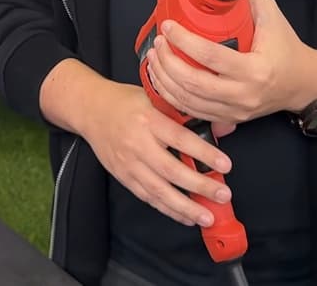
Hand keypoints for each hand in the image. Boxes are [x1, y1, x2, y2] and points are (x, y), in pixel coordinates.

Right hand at [79, 81, 235, 227]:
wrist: (91, 110)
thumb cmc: (127, 102)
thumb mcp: (155, 98)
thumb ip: (185, 114)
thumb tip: (221, 128)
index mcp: (148, 119)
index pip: (180, 139)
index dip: (204, 153)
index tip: (225, 165)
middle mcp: (137, 144)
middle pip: (171, 170)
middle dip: (199, 186)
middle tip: (223, 195)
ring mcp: (128, 163)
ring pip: (159, 190)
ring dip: (185, 207)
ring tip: (206, 216)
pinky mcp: (123, 177)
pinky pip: (147, 197)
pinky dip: (168, 209)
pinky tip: (185, 217)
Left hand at [144, 0, 316, 127]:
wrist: (303, 83)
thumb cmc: (287, 48)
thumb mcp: (273, 17)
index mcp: (255, 69)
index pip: (211, 56)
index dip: (184, 41)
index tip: (168, 26)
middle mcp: (243, 94)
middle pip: (194, 83)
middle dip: (168, 62)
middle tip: (159, 43)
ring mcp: (235, 110)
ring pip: (189, 101)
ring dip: (164, 80)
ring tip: (154, 58)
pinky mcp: (229, 118)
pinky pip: (193, 111)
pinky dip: (173, 96)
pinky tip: (162, 80)